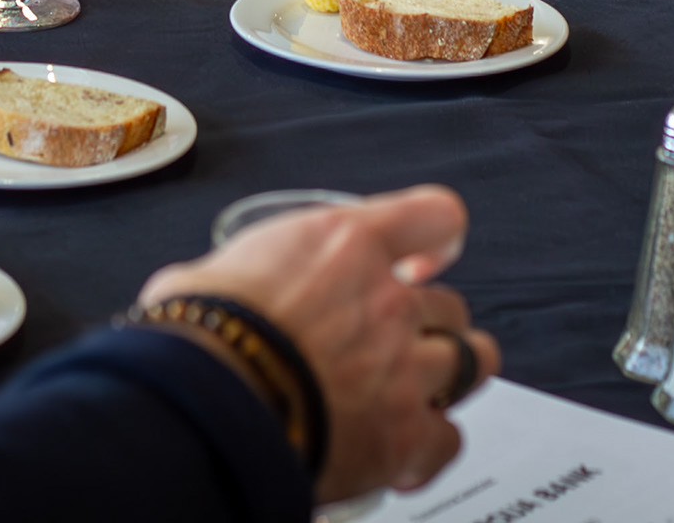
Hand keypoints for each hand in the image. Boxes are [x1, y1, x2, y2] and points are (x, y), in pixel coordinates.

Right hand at [142, 186, 492, 501]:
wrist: (209, 407)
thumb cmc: (200, 337)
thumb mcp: (204, 277)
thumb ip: (232, 279)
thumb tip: (200, 292)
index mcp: (345, 245)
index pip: (433, 216)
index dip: (436, 240)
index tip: (424, 259)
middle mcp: (387, 300)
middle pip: (450, 304)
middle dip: (428, 325)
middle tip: (393, 347)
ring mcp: (405, 368)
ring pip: (473, 362)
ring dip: (448, 379)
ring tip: (416, 396)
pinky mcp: (405, 435)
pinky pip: (448, 439)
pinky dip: (430, 449)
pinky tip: (402, 458)